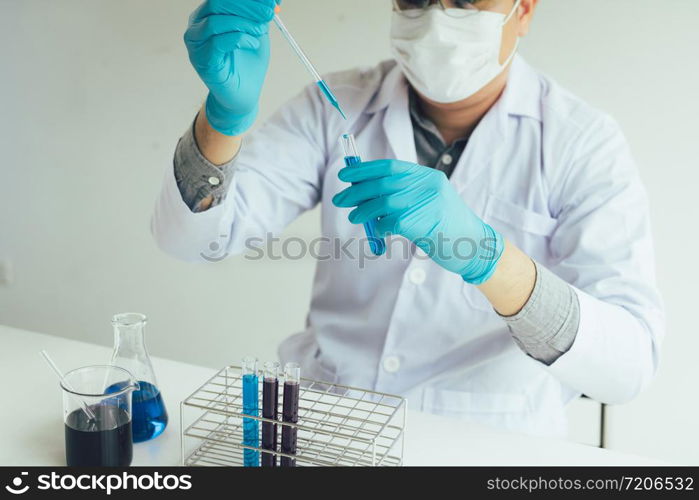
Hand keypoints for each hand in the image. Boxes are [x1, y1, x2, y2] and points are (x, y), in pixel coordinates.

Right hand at [184, 0, 278, 135]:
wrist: (244, 95)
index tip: (271, 2)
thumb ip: (259, 15)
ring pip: (216, 21)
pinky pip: (218, 43)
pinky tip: (253, 44)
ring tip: (260, 31)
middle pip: (218, 3)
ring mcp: (197, 44)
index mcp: (208, 15)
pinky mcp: (202, 61)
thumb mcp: (257, 33)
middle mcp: (198, 26)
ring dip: (244, 23)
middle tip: (269, 13)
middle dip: (247, 6)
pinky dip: (239, 39)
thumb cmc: (248, 64)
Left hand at [333, 160, 504, 283]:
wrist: (474, 246)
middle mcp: (428, 186)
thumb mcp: (430, 202)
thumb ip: (405, 194)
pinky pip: (389, 222)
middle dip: (357, 191)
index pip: (390, 167)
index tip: (346, 175)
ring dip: (363, 210)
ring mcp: (425, 204)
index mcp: (429, 177)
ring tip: (354, 216)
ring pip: (382, 202)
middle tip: (340, 198)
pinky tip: (378, 232)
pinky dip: (378, 227)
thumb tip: (367, 191)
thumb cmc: (448, 227)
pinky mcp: (421, 223)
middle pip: (382, 184)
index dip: (365, 170)